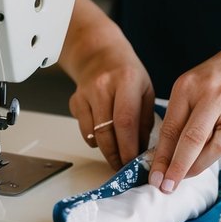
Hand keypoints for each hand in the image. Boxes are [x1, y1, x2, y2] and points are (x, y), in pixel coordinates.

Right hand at [69, 43, 154, 170]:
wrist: (100, 55)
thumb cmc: (127, 74)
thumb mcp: (146, 91)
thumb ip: (146, 120)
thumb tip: (144, 150)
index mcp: (127, 80)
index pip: (126, 121)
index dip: (128, 147)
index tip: (132, 162)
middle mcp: (103, 86)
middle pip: (106, 132)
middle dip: (116, 155)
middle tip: (124, 166)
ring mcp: (85, 94)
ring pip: (93, 135)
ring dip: (106, 151)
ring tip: (118, 155)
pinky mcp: (75, 102)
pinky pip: (84, 131)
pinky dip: (95, 139)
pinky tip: (106, 135)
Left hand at [148, 42, 220, 192]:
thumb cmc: (209, 85)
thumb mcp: (187, 92)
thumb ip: (176, 121)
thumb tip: (163, 160)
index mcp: (188, 87)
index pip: (171, 129)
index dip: (161, 157)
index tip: (154, 178)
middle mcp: (212, 96)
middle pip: (192, 140)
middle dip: (178, 168)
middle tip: (167, 188)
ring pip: (214, 148)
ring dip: (198, 166)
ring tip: (187, 173)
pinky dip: (217, 154)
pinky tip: (213, 148)